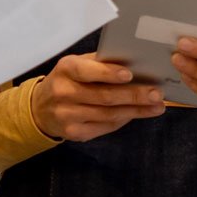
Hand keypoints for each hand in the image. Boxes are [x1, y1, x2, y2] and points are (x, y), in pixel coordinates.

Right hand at [33, 53, 165, 141]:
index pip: (87, 71)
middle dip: (134, 95)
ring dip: (136, 111)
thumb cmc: (68, 80)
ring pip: (108, 114)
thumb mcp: (77, 65)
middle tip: (156, 93)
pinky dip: (124, 120)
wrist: (40, 108)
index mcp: (66, 69)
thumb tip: (136, 63)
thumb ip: (100, 63)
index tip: (130, 74)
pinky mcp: (74, 133)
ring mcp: (68, 115)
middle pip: (104, 96)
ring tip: (156, 106)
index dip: (108, 73)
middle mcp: (64, 93)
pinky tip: (138, 114)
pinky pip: (105, 127)